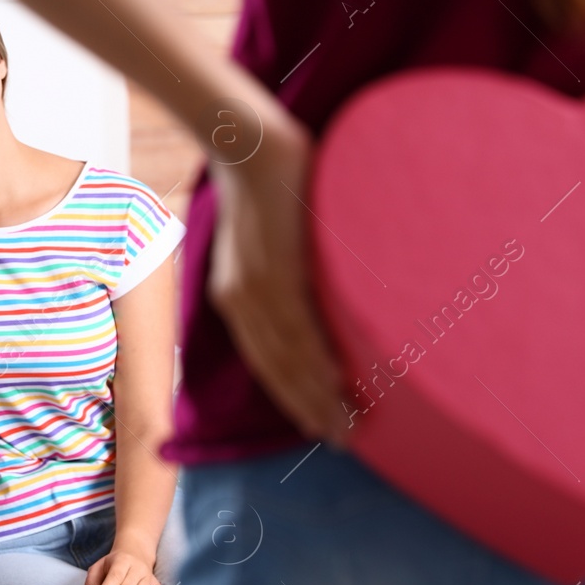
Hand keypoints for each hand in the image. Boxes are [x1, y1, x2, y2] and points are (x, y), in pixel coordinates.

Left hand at [207, 120, 351, 446]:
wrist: (250, 145)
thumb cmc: (266, 190)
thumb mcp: (262, 244)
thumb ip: (281, 278)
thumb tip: (319, 301)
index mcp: (236, 297)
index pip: (266, 361)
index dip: (292, 397)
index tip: (318, 425)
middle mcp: (242, 300)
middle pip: (278, 370)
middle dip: (311, 407)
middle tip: (343, 439)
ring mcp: (257, 287)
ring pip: (290, 356)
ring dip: (320, 393)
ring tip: (349, 421)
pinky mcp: (276, 270)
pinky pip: (298, 324)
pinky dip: (318, 356)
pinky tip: (340, 380)